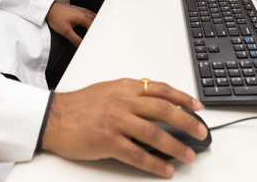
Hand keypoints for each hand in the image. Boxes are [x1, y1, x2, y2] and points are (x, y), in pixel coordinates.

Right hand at [41, 79, 205, 177]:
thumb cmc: (79, 105)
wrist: (55, 117)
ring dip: (175, 145)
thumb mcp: (109, 90)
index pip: (161, 89)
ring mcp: (117, 121)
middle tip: (201, 132)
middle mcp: (124, 101)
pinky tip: (165, 169)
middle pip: (164, 110)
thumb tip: (156, 105)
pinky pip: (137, 154)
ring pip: (154, 133)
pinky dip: (154, 163)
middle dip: (187, 122)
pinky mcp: (108, 141)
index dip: (183, 98)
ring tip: (188, 155)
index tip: (197, 107)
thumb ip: (131, 95)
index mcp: (126, 87)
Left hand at [46, 3, 95, 47]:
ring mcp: (81, 10)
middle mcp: (84, 12)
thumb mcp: (65, 31)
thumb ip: (75, 39)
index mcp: (83, 17)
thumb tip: (81, 46)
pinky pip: (88, 13)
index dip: (95, 35)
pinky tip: (90, 21)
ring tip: (96, 30)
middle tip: (98, 37)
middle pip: (95, 21)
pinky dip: (91, 18)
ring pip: (93, 16)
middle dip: (97, 29)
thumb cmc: (56, 17)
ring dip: (95, 23)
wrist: (49, 9)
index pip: (94, 28)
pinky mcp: (77, 9)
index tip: (95, 41)